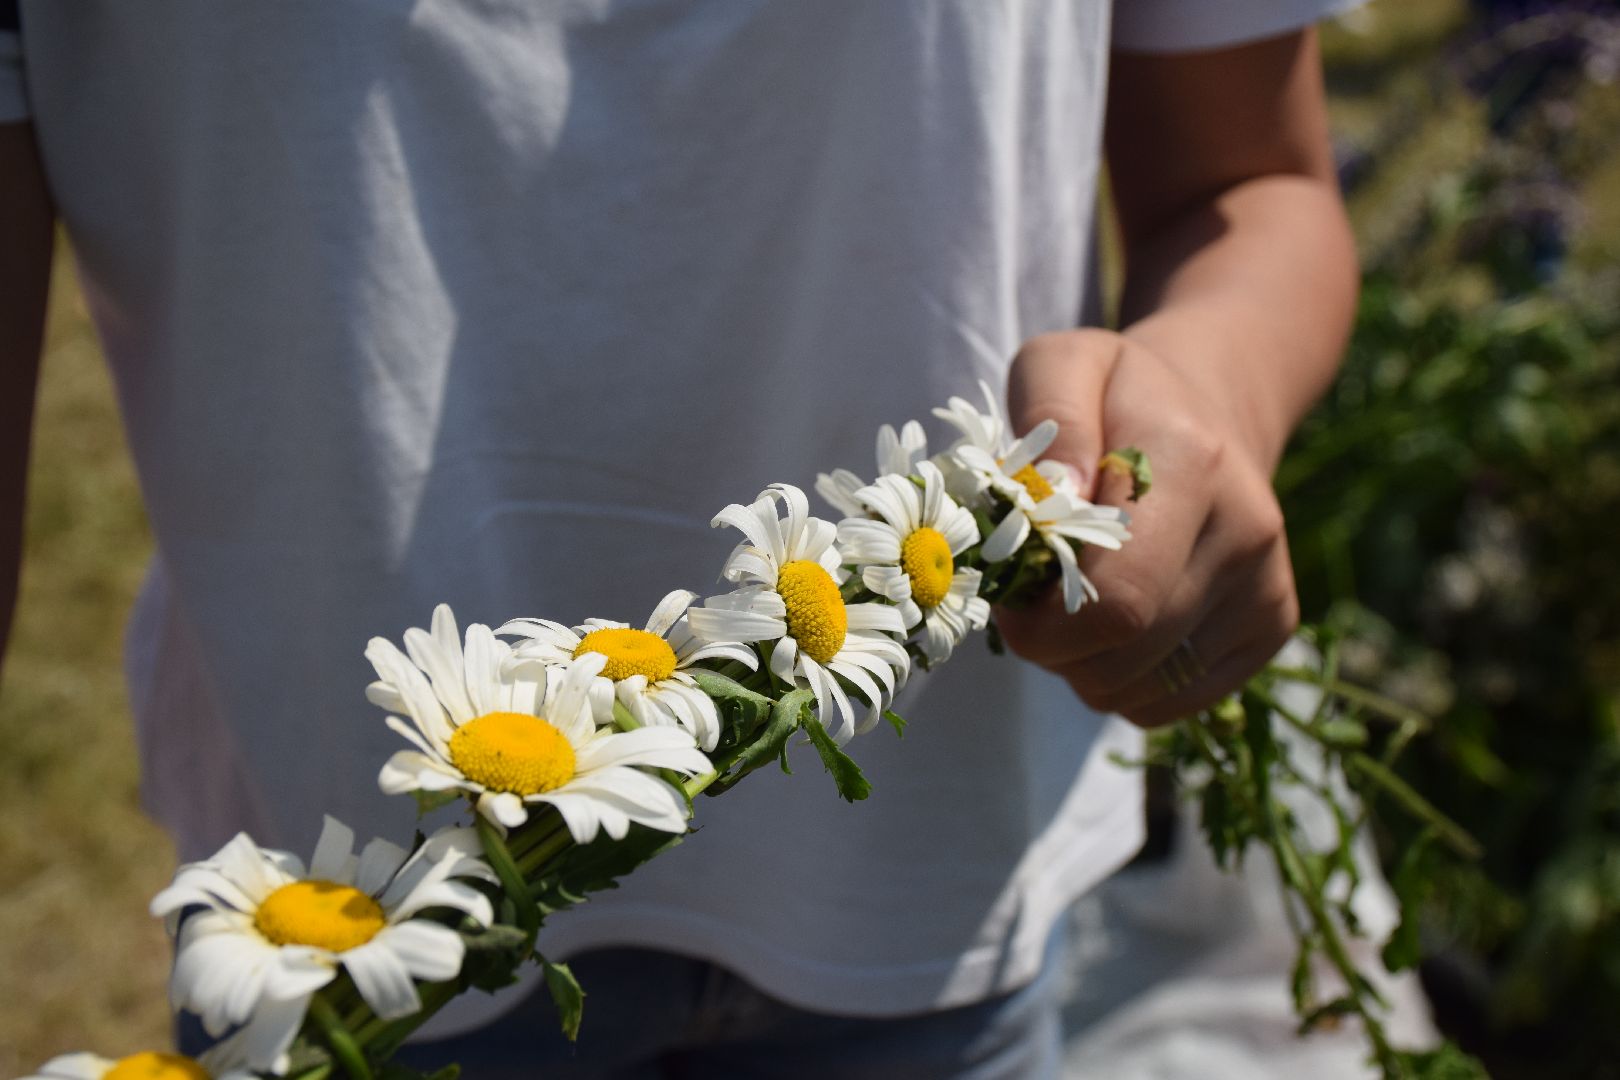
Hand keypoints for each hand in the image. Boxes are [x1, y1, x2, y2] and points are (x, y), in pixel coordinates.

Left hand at [993, 328, 1299, 726]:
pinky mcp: (1272, 628)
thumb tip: (1054, 493)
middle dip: (1051, 647)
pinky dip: (1121, 683)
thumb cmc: (1116, 395)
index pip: (1117, 600)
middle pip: (1121, 655)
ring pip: (1136, 690)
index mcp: (1192, 465)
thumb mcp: (1064, 365)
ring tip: (1076, 604)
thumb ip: (1048, 413)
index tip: (1009, 597)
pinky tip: (1116, 626)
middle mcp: (1245, 532)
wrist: (1213, 407)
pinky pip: (1167, 705)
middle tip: (1032, 601)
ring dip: (1081, 667)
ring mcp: (1266, 587)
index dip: (1042, 624)